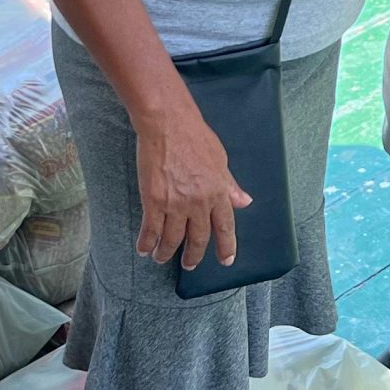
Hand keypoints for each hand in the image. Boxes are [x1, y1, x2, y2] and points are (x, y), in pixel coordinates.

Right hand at [133, 96, 250, 270]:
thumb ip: (230, 185)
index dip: (226, 246)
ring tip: (161, 258)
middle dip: (193, 256)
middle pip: (198, 239)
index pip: (226, 226)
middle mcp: (199, 203)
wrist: (167, 124)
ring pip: (172, 239)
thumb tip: (244, 202)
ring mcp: (175, 204)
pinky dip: (147, 242)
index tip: (226, 260)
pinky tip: (144, 248)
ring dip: (166, 252)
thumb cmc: (194, 136)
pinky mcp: (154, 201)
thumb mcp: (220, 160)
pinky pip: (151, 230)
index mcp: (218, 192)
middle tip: (190, 265)